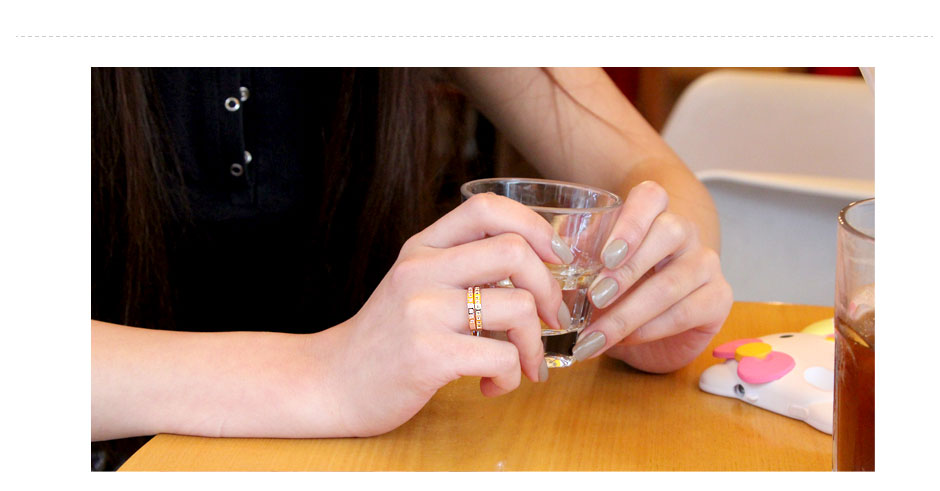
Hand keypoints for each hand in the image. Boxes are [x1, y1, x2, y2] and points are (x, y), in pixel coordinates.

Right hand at [322, 193, 570, 435]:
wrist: (330, 383)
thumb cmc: (385, 338)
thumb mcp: (413, 285)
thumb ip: (460, 267)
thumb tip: (536, 268)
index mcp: (422, 247)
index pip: (486, 207)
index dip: (533, 226)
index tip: (553, 259)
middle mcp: (421, 270)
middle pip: (515, 252)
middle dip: (549, 290)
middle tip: (551, 320)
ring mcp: (423, 311)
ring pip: (518, 308)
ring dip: (534, 344)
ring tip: (520, 365)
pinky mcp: (427, 355)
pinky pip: (501, 357)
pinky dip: (511, 377)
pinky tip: (491, 386)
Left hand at [571, 181, 732, 372]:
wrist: (653, 333)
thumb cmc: (620, 293)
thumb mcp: (594, 274)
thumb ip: (581, 260)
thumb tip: (557, 258)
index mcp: (653, 215)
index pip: (651, 197)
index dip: (631, 221)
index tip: (606, 255)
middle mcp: (685, 233)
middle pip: (668, 233)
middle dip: (627, 269)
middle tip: (594, 297)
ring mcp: (706, 264)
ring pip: (672, 282)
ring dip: (628, 313)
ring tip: (595, 336)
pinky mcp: (719, 298)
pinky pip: (684, 312)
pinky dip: (648, 330)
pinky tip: (623, 341)